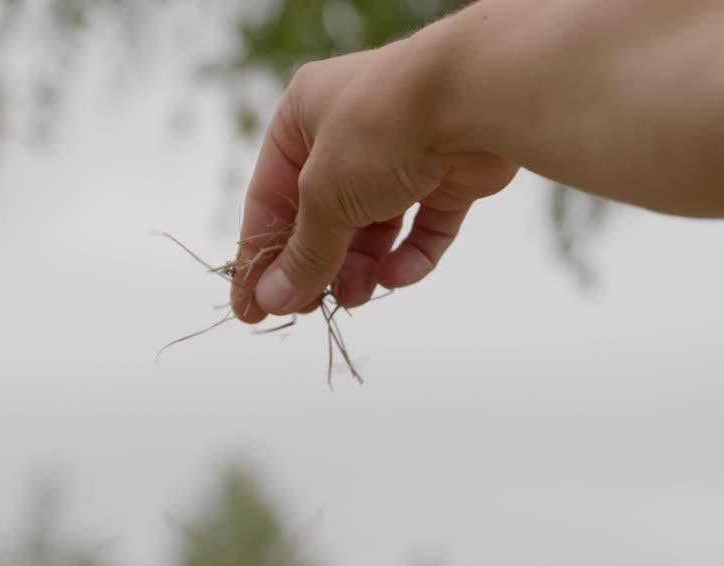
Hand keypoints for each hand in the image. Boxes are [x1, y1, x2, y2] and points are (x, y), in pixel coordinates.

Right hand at [232, 38, 517, 322]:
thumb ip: (304, 253)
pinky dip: (410, 255)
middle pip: (322, 214)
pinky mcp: (448, 173)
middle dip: (318, 264)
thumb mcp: (325, 196)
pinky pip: (423, 225)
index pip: (268, 197)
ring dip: (361, 266)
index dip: (259, 256)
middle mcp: (350, 131)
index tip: (250, 309)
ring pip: (374, 225)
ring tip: (355, 295)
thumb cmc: (380, 128)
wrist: (474, 97)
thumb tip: (273, 300)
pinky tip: (397, 278)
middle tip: (309, 310)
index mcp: (303, 117)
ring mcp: (403, 151)